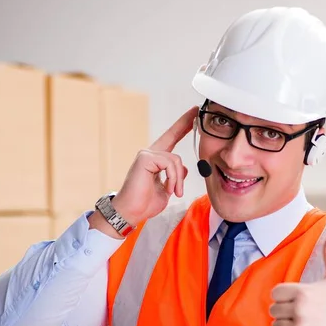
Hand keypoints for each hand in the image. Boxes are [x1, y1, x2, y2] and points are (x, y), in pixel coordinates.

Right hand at [112, 105, 198, 225]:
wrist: (131, 213)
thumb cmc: (145, 204)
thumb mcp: (167, 190)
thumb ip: (175, 178)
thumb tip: (184, 169)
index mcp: (155, 160)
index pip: (171, 138)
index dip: (182, 125)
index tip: (193, 113)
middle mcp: (149, 153)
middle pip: (173, 137)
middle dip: (184, 126)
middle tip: (194, 112)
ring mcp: (146, 154)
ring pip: (176, 159)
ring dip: (179, 179)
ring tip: (176, 192)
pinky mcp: (145, 158)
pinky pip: (170, 164)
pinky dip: (174, 178)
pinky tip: (170, 189)